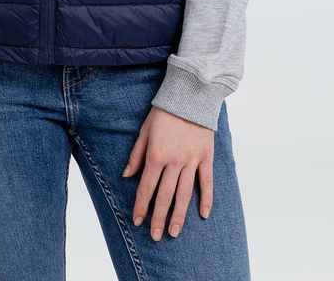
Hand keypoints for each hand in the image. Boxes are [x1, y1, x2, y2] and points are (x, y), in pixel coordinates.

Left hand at [122, 106, 213, 239]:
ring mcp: (191, 161)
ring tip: (174, 232)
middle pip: (164, 196)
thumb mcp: (145, 131)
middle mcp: (174, 162)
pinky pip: (206, 182)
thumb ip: (136, 155)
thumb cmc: (164, 113)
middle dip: (158, 218)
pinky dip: (206, 199)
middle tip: (156, 236)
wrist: (190, 96)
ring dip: (178, 215)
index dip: (141, 206)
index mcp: (156, 155)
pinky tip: (203, 214)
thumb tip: (126, 175)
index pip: (147, 187)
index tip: (138, 221)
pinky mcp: (206, 157)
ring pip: (184, 194)